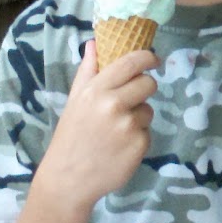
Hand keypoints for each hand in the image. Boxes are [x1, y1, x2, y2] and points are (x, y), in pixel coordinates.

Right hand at [33, 40, 159, 211]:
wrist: (68, 180)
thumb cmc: (71, 137)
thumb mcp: (75, 101)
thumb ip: (88, 71)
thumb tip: (95, 42)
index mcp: (96, 90)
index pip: (131, 62)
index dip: (147, 58)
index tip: (153, 60)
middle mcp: (113, 105)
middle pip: (148, 83)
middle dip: (143, 90)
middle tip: (128, 102)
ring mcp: (128, 126)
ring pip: (148, 109)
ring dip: (138, 117)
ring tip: (115, 131)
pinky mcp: (140, 145)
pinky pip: (147, 132)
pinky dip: (137, 138)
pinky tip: (119, 147)